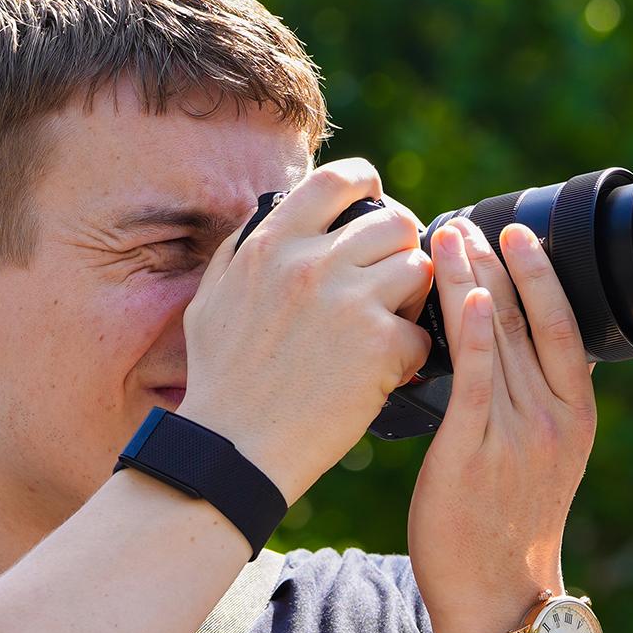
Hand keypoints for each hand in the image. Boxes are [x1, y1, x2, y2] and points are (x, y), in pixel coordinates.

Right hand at [179, 160, 433, 503]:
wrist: (234, 451)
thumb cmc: (220, 384)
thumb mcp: (211, 302)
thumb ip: (241, 253)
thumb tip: (271, 218)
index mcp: (271, 246)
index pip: (337, 181)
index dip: (368, 185)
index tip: (376, 201)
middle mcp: (311, 263)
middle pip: (394, 224)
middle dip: (400, 252)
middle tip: (392, 284)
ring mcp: (349, 302)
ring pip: (419, 268)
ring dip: (413, 299)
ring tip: (391, 327)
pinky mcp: (380, 345)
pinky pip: (421, 332)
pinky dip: (410, 356)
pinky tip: (384, 374)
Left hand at [406, 215, 596, 632]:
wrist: (496, 595)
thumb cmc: (502, 528)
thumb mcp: (535, 460)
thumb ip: (526, 406)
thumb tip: (497, 351)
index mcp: (577, 416)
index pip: (566, 326)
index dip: (544, 276)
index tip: (520, 236)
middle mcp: (556, 418)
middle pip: (531, 322)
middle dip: (501, 265)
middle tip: (475, 220)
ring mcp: (519, 434)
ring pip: (501, 339)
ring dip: (475, 281)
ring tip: (450, 237)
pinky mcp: (475, 451)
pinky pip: (479, 379)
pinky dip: (476, 332)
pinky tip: (467, 295)